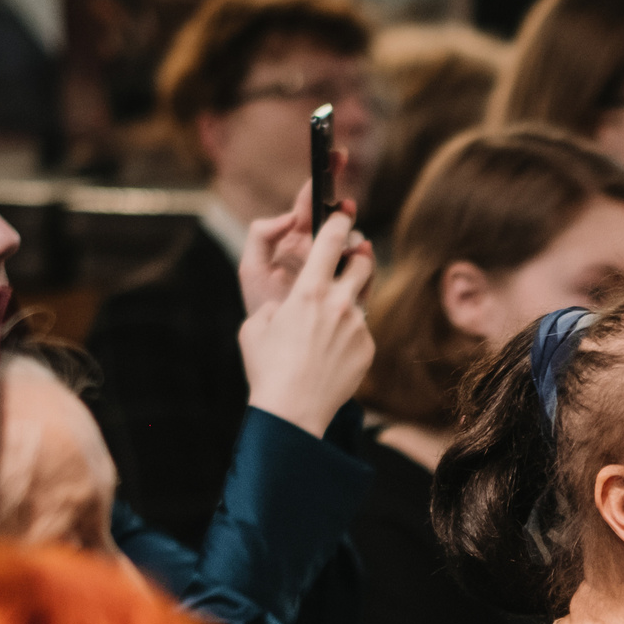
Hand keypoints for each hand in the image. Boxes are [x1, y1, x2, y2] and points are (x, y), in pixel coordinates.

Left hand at [237, 159, 351, 315]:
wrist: (278, 351)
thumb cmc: (262, 309)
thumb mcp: (251, 268)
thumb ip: (262, 235)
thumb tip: (290, 217)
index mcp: (294, 240)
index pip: (310, 204)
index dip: (323, 179)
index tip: (336, 158)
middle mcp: (317, 252)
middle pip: (335, 220)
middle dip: (343, 208)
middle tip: (345, 205)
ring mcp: (335, 270)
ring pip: (353, 242)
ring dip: (353, 236)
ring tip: (349, 241)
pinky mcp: (350, 290)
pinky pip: (364, 269)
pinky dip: (366, 259)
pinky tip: (362, 255)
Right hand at [239, 205, 373, 437]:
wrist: (294, 411)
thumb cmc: (268, 369)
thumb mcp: (255, 326)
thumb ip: (274, 305)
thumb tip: (283, 306)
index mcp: (309, 291)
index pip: (332, 240)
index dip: (339, 221)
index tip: (343, 213)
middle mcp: (340, 303)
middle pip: (363, 262)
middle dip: (358, 255)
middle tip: (349, 258)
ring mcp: (358, 326)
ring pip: (362, 298)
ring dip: (351, 297)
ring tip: (332, 315)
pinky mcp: (368, 348)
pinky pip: (362, 330)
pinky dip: (349, 333)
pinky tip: (331, 351)